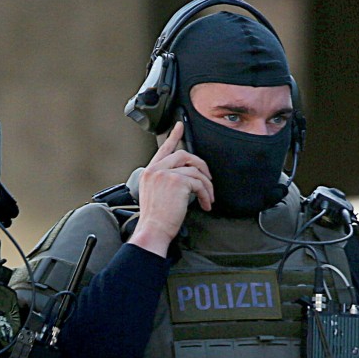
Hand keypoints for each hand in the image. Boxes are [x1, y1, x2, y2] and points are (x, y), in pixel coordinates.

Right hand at [128, 122, 213, 256]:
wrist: (153, 231)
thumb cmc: (155, 220)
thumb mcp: (154, 195)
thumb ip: (165, 181)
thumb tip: (186, 178)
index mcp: (149, 172)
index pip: (163, 149)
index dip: (173, 136)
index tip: (179, 126)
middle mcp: (156, 170)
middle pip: (184, 154)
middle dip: (201, 165)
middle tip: (208, 178)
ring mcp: (165, 174)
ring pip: (195, 171)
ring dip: (206, 186)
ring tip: (207, 198)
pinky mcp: (177, 182)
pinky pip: (198, 183)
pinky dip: (205, 194)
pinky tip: (205, 204)